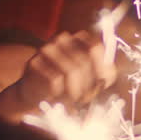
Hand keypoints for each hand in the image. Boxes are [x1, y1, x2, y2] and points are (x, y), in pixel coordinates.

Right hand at [0, 31, 117, 118]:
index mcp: (78, 39)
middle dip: (87, 85)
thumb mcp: (88, 80)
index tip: (100, 85)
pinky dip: (60, 93)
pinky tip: (58, 98)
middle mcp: (62, 39)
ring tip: (72, 101)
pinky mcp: (33, 63)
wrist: (32, 94)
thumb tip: (108, 78)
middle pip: (84, 61)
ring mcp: (46, 49)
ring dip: (74, 91)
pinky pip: (55, 79)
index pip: (95, 47)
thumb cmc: (65, 87)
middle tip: (84, 99)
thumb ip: (102, 74)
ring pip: (71, 70)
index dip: (100, 69)